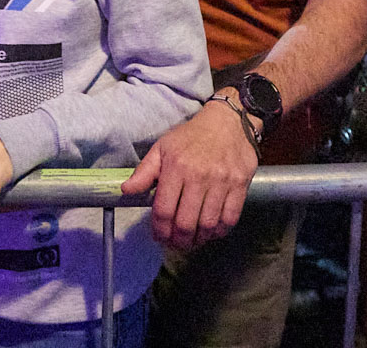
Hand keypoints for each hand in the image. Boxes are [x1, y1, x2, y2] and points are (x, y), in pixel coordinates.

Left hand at [121, 97, 257, 250]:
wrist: (228, 122)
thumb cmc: (191, 137)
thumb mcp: (163, 147)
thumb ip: (144, 171)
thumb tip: (126, 190)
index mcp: (176, 167)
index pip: (164, 210)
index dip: (159, 230)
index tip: (159, 236)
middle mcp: (199, 176)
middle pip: (186, 223)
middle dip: (178, 240)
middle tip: (176, 243)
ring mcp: (222, 182)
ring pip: (208, 225)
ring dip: (198, 239)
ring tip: (192, 240)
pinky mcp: (240, 185)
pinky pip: (230, 218)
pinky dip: (219, 231)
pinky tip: (212, 231)